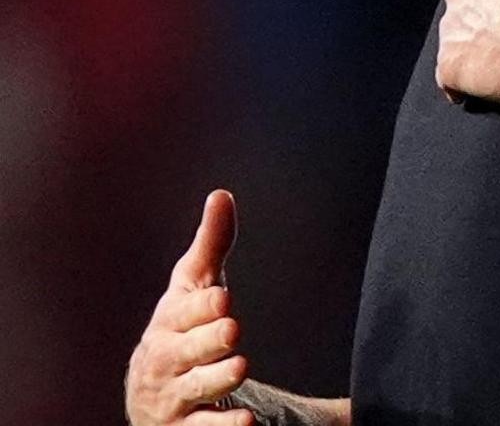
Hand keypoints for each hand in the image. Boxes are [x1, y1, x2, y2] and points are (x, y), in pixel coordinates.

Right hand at [126, 190, 253, 425]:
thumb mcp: (194, 287)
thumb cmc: (182, 329)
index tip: (223, 296)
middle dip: (207, 340)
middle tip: (233, 328)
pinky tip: (247, 425)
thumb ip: (211, 245)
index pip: (183, 312)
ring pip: (193, 389)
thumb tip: (222, 194)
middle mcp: (165, 360)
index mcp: (169, 322)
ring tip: (240, 369)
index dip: (202, 305)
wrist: (154, 393)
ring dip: (216, 380)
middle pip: (186, 351)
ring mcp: (172, 397)